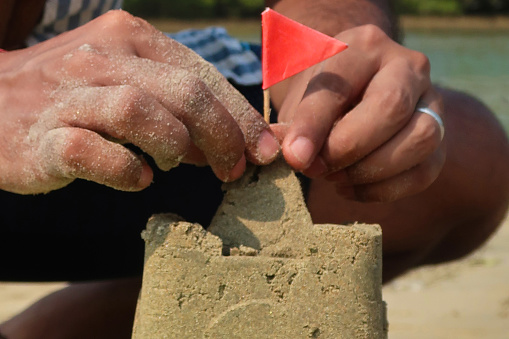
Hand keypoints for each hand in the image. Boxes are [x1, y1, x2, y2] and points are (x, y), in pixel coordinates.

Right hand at [0, 10, 278, 193]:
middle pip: (183, 93)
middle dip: (223, 135)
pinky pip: (92, 154)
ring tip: (179, 164)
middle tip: (234, 169)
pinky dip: (127, 171)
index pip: (201, 75)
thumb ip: (178, 106)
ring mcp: (66, 96)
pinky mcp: (39, 138)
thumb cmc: (72, 96)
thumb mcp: (129, 82)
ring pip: (141, 113)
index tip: (263, 150)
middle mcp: (99, 58)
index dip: (240, 116)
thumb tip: (231, 141)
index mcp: (127, 37)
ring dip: (176, 146)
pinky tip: (139, 178)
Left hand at [271, 24, 444, 201]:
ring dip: (370, 170)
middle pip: (390, 108)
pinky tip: (351, 187)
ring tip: (335, 176)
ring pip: (419, 139)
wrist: (357, 95)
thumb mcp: (300, 101)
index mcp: (364, 47)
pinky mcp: (441, 139)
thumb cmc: (323, 98)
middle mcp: (407, 67)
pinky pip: (425, 171)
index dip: (314, 125)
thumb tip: (295, 155)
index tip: (295, 156)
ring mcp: (432, 102)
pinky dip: (383, 190)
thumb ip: (294, 126)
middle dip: (348, 148)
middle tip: (317, 168)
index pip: (340, 85)